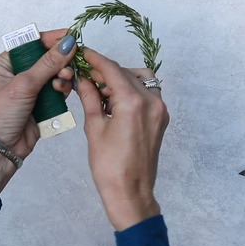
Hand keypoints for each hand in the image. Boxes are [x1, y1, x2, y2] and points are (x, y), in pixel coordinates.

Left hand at [0, 30, 75, 191]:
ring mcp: (30, 91)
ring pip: (54, 76)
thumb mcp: (23, 84)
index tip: (70, 37)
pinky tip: (64, 91)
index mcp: (5, 64)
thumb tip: (67, 44)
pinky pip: (57, 92)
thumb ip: (47, 63)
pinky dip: (63, 90)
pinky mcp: (41, 106)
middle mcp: (17, 75)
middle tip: (70, 63)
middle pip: (46, 59)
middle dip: (59, 60)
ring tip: (64, 81)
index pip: (31, 44)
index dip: (50, 39)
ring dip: (62, 76)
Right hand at [74, 48, 168, 230]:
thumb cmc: (110, 167)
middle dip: (106, 72)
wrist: (131, 193)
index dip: (96, 59)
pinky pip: (147, 93)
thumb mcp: (94, 128)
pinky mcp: (161, 118)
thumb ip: (90, 98)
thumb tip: (83, 79)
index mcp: (133, 103)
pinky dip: (131, 90)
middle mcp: (151, 102)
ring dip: (120, 79)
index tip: (84, 52)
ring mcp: (160, 110)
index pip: (113, 70)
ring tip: (101, 92)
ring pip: (140, 79)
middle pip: (126, 73)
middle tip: (86, 76)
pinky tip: (114, 102)